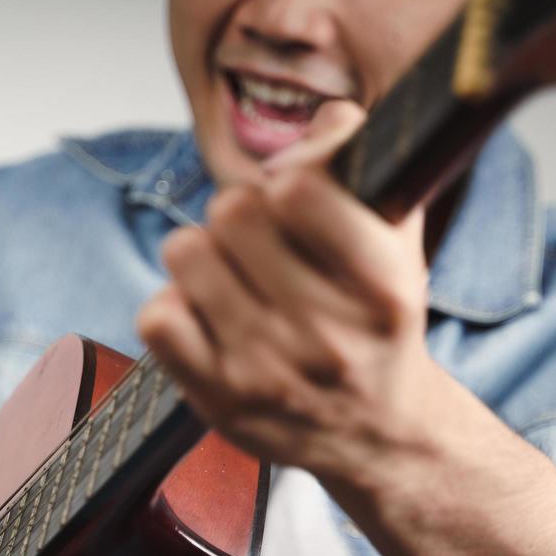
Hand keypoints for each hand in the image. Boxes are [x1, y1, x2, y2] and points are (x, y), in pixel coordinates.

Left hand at [138, 101, 443, 487]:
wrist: (378, 435)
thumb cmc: (377, 325)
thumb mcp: (397, 244)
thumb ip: (363, 167)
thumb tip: (323, 119)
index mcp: (383, 288)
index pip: (299, 189)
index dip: (287, 179)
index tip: (294, 198)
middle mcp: (328, 337)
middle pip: (232, 210)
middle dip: (240, 213)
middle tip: (257, 242)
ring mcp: (269, 374)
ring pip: (186, 252)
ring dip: (202, 255)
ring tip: (232, 278)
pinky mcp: (220, 401)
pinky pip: (157, 315)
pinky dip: (176, 306)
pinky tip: (209, 318)